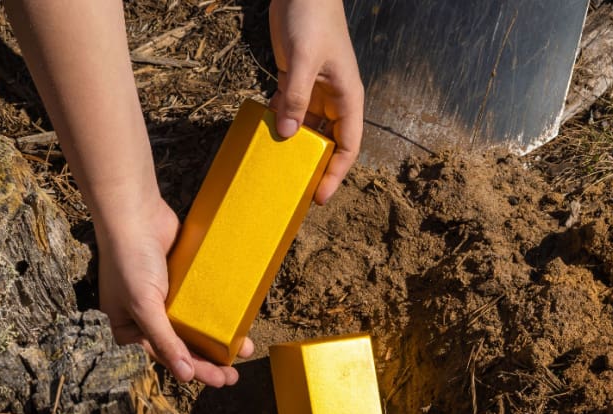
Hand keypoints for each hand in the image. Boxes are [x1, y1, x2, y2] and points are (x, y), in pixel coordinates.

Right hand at [97, 197, 252, 387]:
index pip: (166, 357)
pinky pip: (201, 302)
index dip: (194, 370)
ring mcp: (164, 298)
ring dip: (217, 338)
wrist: (135, 212)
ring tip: (242, 349)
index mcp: (130, 329)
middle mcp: (146, 317)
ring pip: (194, 325)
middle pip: (183, 345)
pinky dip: (217, 312)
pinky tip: (235, 321)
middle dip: (209, 361)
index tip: (221, 380)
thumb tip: (186, 376)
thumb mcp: (145, 306)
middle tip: (234, 374)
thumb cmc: (129, 260)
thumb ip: (165, 341)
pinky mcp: (180, 280)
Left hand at [269, 0, 363, 203]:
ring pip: (306, 129)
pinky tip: (264, 135)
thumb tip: (286, 133)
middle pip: (328, 143)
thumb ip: (295, 95)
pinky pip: (288, 110)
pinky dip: (278, 122)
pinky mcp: (294, 80)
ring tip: (277, 170)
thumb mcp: (303, 59)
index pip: (348, 146)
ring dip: (294, 147)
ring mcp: (313, 90)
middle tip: (295, 191)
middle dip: (314, 166)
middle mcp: (334, 99)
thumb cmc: (312, 18)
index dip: (336, 173)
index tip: (320, 196)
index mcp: (347, 96)